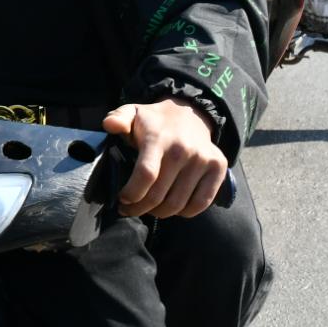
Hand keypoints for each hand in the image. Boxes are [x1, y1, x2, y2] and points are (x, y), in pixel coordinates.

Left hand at [102, 99, 225, 218]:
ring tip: (148, 209)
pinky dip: (185, 212)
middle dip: (140, 208)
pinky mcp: (218, 168)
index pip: (146, 174)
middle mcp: (183, 150)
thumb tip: (109, 124)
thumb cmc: (154, 121)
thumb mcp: (132, 113)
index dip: (132, 193)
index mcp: (158, 138)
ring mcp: (203, 160)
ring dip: (159, 213)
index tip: (122, 199)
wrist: (189, 114)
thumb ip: (118, 118)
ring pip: (178, 203)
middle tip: (130, 209)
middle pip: (159, 194)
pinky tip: (172, 208)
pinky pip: (201, 203)